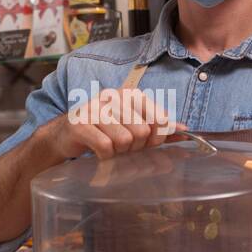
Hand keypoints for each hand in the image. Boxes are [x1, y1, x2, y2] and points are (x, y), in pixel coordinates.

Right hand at [41, 88, 185, 160]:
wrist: (66, 136)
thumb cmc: (104, 131)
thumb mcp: (133, 126)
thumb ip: (159, 127)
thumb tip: (185, 129)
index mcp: (130, 94)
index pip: (159, 119)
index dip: (156, 138)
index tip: (145, 143)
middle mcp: (113, 96)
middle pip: (142, 132)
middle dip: (135, 148)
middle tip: (122, 147)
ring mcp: (95, 108)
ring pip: (124, 140)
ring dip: (118, 152)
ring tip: (109, 148)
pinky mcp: (80, 124)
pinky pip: (105, 147)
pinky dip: (105, 157)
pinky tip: (98, 152)